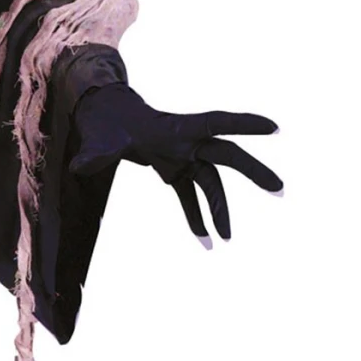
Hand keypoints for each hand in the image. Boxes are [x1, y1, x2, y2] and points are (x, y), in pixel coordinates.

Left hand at [69, 81, 281, 244]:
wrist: (104, 121)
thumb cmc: (105, 124)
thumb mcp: (100, 139)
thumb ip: (95, 153)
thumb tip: (81, 166)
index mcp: (176, 129)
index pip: (215, 123)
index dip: (243, 124)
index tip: (273, 127)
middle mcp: (186, 142)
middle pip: (226, 156)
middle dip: (253, 172)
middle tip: (279, 188)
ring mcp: (183, 157)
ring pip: (210, 183)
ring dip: (220, 209)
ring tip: (227, 238)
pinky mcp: (174, 170)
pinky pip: (190, 196)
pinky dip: (196, 216)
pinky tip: (205, 239)